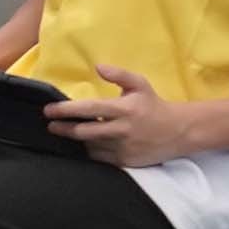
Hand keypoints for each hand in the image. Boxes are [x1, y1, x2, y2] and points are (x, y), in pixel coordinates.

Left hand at [48, 65, 202, 167]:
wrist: (179, 131)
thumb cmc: (154, 105)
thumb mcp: (140, 84)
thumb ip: (119, 74)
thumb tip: (98, 67)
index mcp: (124, 109)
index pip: (89, 110)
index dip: (66, 110)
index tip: (49, 110)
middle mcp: (122, 130)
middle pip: (84, 132)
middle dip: (63, 129)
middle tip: (50, 125)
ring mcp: (123, 148)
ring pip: (90, 146)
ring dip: (74, 140)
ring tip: (62, 133)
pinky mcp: (125, 162)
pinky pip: (99, 158)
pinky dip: (88, 151)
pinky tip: (81, 145)